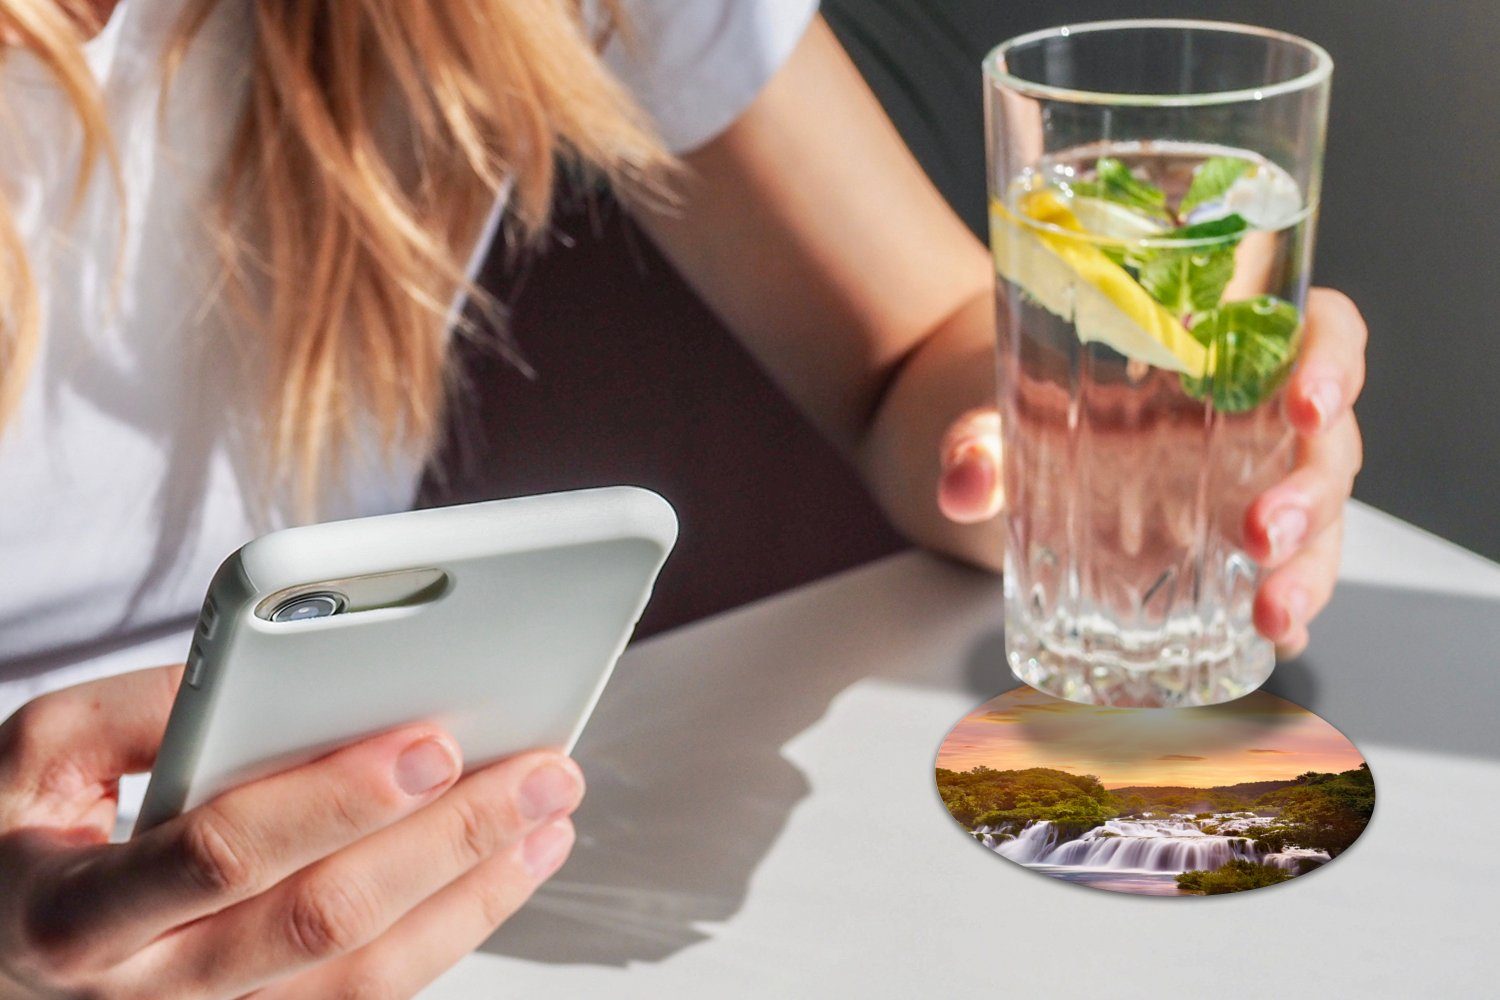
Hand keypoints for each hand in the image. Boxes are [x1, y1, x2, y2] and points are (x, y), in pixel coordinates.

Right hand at [0, 666, 582, 998]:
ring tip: (551, 817)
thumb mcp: (37, 756)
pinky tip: (506, 869)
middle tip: (541, 773)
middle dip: (448, 842)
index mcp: (80, 913)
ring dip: (476, 892)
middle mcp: (150, 991)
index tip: (432, 741)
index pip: (226, 855)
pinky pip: (369, 995)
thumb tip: (279, 672)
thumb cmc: (18, 841)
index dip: (336, 800)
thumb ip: (143, 709)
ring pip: (367, 976)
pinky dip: (453, 930)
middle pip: (326, 920)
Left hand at [936, 287, 1365, 657]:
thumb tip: (963, 482)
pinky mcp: (1232, 551)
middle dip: (1312, 495)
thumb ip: (978, 439)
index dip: (1334, 360)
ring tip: (1273, 617)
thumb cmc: (1027, 401)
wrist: (1004, 445)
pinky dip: (1290, 612)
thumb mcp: (999, 410)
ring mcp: (1251, 488)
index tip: (1307, 401)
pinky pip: (1282, 576)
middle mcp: (1255, 419)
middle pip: (1328, 444)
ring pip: (1321, 521)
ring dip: (1310, 570)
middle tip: (1264, 535)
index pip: (1320, 331)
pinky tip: (1277, 644)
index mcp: (1223, 352)